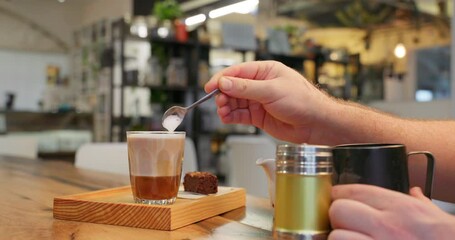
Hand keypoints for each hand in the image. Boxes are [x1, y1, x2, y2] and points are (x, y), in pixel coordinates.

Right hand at [205, 61, 337, 143]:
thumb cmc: (302, 102)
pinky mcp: (258, 116)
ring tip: (223, 112)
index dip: (222, 78)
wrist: (316, 124)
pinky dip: (231, 116)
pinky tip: (227, 118)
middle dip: (223, 95)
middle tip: (219, 102)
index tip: (210, 86)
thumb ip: (246, 88)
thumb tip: (225, 83)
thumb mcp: (272, 91)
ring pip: (235, 102)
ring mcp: (259, 101)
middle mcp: (260, 85)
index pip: (238, 72)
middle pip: (233, 87)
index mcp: (265, 71)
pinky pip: (240, 115)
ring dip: (226, 107)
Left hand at [329, 184, 454, 239]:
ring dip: (340, 238)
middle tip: (344, 224)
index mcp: (399, 208)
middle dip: (337, 217)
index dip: (339, 194)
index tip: (336, 199)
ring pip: (336, 237)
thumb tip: (414, 194)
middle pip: (338, 210)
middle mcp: (386, 226)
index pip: (352, 190)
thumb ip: (419, 203)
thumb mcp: (435, 217)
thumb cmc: (446, 239)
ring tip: (351, 238)